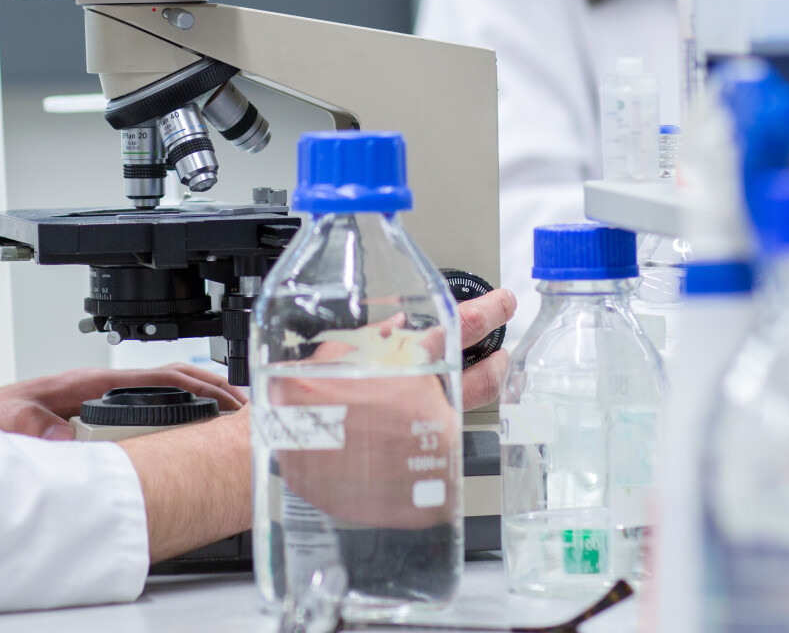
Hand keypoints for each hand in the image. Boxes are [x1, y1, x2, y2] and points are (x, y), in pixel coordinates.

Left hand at [0, 363, 243, 440]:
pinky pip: (136, 403)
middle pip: (162, 375)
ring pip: (153, 387)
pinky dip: (168, 404)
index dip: (193, 380)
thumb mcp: (10, 426)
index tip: (224, 391)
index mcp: (81, 381)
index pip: (152, 374)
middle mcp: (88, 383)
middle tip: (242, 399)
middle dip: (206, 383)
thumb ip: (38, 431)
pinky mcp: (80, 409)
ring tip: (225, 406)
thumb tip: (69, 438)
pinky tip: (181, 418)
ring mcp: (86, 394)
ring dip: (191, 392)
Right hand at [267, 287, 516, 528]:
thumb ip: (375, 337)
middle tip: (497, 357)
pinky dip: (425, 446)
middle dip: (495, 366)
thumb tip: (398, 326)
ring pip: (457, 421)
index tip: (505, 304)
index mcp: (412, 364)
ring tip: (428, 404)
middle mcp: (430, 405)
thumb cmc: (304, 404)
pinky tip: (402, 442)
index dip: (492, 311)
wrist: (284, 457)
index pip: (466, 326)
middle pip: (484, 381)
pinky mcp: (423, 485)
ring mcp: (430, 447)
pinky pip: (437, 460)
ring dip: (450, 408)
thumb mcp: (338, 352)